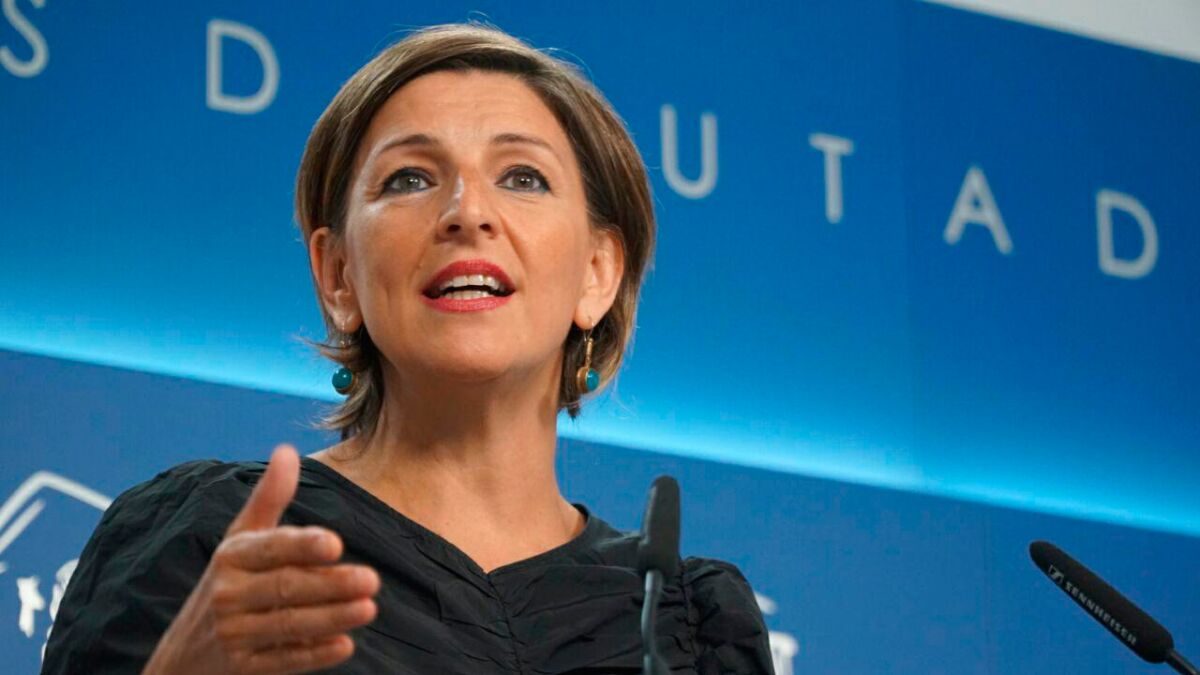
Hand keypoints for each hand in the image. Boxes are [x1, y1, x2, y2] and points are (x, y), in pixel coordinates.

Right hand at [143, 445, 379, 674]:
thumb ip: (269, 498)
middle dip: (329, 585)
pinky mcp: (243, 669)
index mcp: (232, 557)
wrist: (181, 658)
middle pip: (285, 588)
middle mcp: (228, 595)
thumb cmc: (226, 584)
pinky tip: (344, 645)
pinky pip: (282, 660)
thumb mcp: (240, 540)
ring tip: (368, 608)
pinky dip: (313, 655)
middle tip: (371, 579)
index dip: (301, 546)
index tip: (335, 543)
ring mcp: (234, 635)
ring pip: (288, 625)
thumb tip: (287, 449)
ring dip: (331, 617)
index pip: (270, 548)